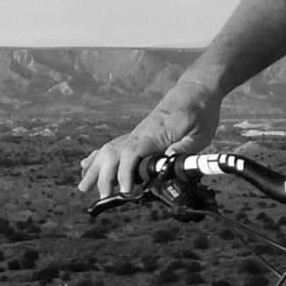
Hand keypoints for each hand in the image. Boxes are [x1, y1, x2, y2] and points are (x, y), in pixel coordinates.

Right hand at [78, 88, 221, 200]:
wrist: (196, 89)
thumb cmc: (201, 111)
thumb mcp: (201, 131)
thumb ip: (185, 147)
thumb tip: (169, 158)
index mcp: (156, 133)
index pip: (132, 153)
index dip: (125, 172)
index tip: (124, 189)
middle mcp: (141, 133)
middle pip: (113, 153)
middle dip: (103, 175)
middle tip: (102, 196)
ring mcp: (136, 133)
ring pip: (108, 150)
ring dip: (95, 168)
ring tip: (84, 187)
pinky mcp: (137, 134)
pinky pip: (113, 146)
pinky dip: (98, 156)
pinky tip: (86, 165)